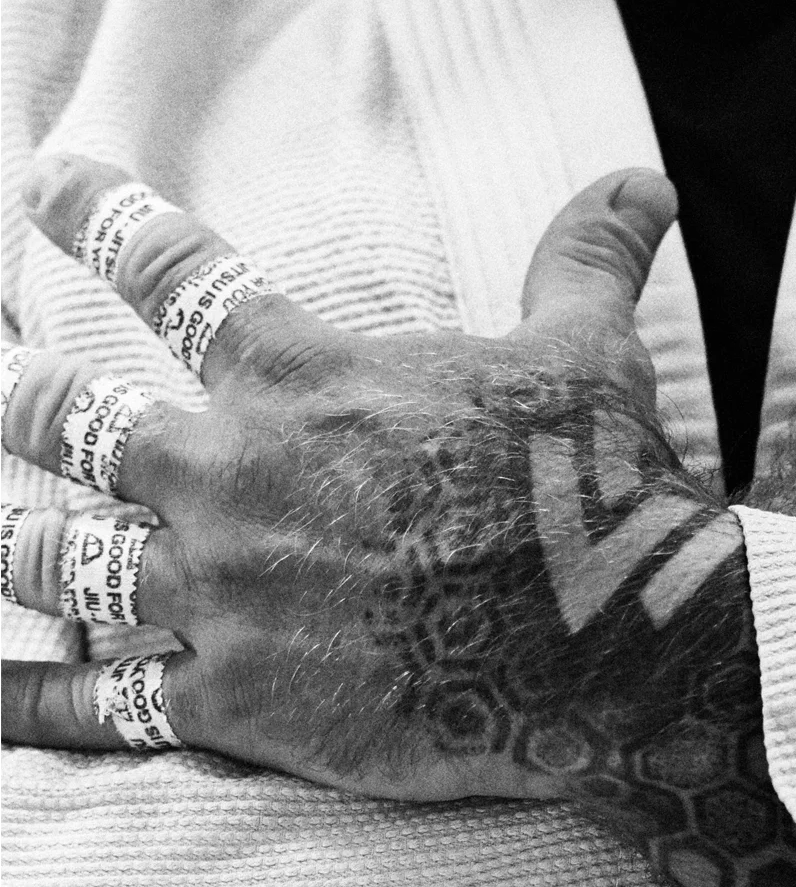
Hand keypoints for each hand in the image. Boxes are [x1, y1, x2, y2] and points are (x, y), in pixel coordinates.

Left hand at [0, 158, 795, 886]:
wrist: (612, 643)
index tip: (39, 181)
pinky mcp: (237, 703)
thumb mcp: (594, 354)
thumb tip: (641, 180)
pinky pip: (100, 706)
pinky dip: (27, 705)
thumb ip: (585, 257)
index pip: (169, 270)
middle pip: (62, 419)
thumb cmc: (596, 491)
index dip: (94, 212)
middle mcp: (228, 476)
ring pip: (51, 557)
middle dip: (6, 395)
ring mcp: (220, 593)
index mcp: (300, 378)